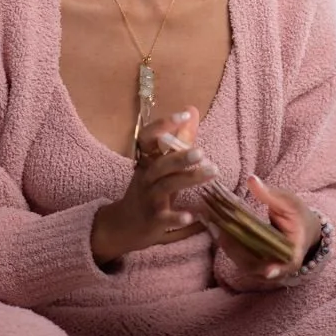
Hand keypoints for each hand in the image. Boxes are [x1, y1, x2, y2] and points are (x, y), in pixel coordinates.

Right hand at [91, 107, 215, 263]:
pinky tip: (191, 216)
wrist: (124, 225)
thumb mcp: (163, 165)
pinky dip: (176, 217)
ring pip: (165, 186)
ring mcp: (148, 199)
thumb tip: (192, 110)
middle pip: (160, 164)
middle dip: (180, 157)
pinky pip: (164, 218)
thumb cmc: (149, 190)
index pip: (148, 138)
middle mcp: (146, 177)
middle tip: (201, 152)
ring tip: (211, 172)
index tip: (184, 115)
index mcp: (147, 161)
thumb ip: (180, 140)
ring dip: (188, 179)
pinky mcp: (153, 221)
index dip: (163, 125)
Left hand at [204, 175, 321, 281]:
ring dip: (226, 241)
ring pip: (242, 260)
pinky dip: (225, 242)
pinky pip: (237, 256)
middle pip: (256, 262)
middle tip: (218, 225)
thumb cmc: (297, 215)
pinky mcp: (252, 265)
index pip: (287, 264)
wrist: (300, 231)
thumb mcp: (289, 203)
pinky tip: (212, 225)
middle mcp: (279, 266)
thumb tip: (251, 180)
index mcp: (294, 252)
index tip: (267, 272)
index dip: (277, 269)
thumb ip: (270, 194)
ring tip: (210, 220)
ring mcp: (263, 269)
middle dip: (236, 245)